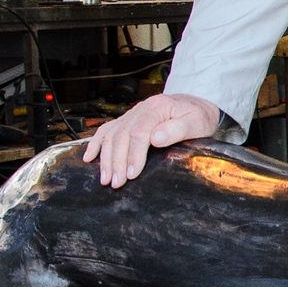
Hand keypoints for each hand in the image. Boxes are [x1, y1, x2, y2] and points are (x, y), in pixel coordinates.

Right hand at [81, 92, 219, 187]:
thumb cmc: (199, 116)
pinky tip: (88, 158)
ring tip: (105, 179)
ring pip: (111, 134)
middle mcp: (141, 109)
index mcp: (157, 108)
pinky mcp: (127, 120)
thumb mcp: (197, 122)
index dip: (133, 155)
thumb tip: (155, 138)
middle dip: (116, 161)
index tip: (131, 174)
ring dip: (105, 158)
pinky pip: (106, 129)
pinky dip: (95, 143)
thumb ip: (177, 129)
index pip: (139, 133)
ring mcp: (132, 114)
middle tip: (116, 183)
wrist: (197, 104)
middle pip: (121, 135)